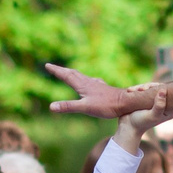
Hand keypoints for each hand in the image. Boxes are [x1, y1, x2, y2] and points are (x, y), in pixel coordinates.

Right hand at [45, 65, 165, 120]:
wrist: (126, 102)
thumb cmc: (107, 106)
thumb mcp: (85, 107)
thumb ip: (68, 106)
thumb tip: (51, 107)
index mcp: (82, 85)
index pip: (66, 76)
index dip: (56, 70)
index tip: (47, 65)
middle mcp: (88, 82)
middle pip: (72, 73)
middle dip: (61, 70)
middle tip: (52, 67)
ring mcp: (96, 85)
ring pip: (81, 76)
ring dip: (71, 73)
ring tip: (67, 72)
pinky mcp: (103, 88)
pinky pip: (90, 81)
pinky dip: (83, 79)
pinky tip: (89, 81)